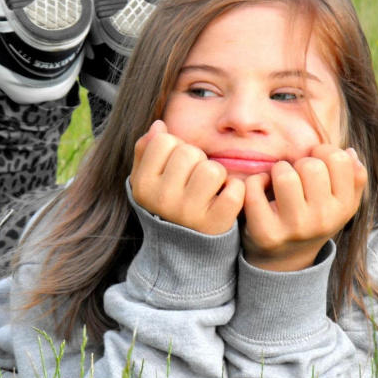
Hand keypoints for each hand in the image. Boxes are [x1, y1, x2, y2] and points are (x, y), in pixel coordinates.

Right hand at [130, 120, 244, 234]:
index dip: (175, 148)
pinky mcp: (215, 223)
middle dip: (197, 161)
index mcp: (143, 185)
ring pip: (212, 169)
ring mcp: (189, 212)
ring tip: (210, 189)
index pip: (164, 140)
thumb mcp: (147, 180)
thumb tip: (159, 125)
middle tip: (194, 180)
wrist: (182, 251)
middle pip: (189, 152)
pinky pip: (234, 190)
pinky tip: (224, 198)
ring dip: (217, 175)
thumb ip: (146, 150)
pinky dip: (235, 191)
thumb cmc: (166, 206)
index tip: (176, 168)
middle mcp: (162, 199)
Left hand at [242, 144, 367, 270]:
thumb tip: (349, 152)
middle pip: (311, 166)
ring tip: (278, 181)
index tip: (314, 163)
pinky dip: (255, 182)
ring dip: (278, 170)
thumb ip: (354, 177)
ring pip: (285, 175)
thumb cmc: (314, 220)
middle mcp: (323, 220)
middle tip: (295, 176)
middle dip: (299, 163)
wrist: (286, 261)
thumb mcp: (341, 203)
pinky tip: (260, 189)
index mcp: (344, 207)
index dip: (322, 152)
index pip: (338, 159)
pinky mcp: (266, 233)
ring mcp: (295, 228)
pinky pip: (255, 188)